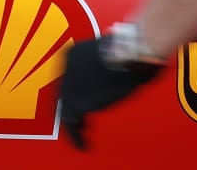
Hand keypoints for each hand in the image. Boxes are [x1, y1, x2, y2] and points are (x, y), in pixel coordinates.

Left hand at [59, 35, 161, 149]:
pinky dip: (76, 135)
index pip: (71, 77)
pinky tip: (82, 145)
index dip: (76, 92)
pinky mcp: (75, 99)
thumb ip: (106, 70)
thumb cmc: (132, 51)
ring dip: (74, 123)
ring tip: (80, 137)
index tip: (82, 102)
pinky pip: (71, 121)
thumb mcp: (114, 57)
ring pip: (65, 108)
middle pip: (64, 92)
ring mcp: (69, 83)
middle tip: (79, 124)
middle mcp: (66, 67)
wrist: (130, 53)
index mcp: (74, 54)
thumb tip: (114, 81)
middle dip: (72, 108)